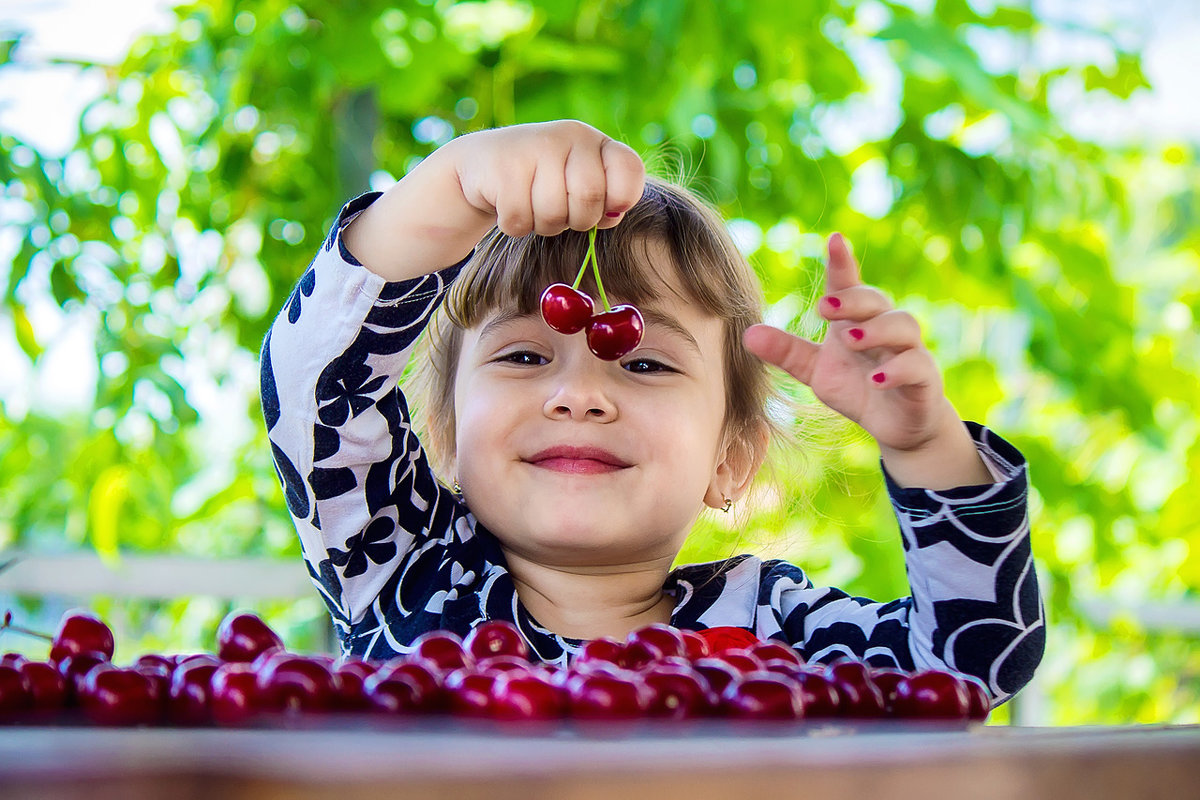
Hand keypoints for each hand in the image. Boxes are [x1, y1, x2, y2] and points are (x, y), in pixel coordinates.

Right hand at [452, 120, 645, 236]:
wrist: (481, 166)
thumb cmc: (540, 184)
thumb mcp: (577, 186)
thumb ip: (603, 199)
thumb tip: (613, 214)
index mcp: (595, 142)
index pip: (629, 169)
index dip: (623, 198)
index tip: (606, 208)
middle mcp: (569, 136)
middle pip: (590, 197)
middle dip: (577, 220)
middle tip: (562, 214)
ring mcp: (535, 147)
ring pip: (553, 213)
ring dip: (543, 225)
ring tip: (533, 208)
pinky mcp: (504, 166)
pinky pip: (520, 219)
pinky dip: (515, 225)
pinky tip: (509, 206)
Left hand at [744, 234, 988, 486]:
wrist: (898, 427)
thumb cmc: (858, 388)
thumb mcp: (815, 371)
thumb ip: (787, 352)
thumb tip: (747, 333)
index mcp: (856, 321)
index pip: (848, 285)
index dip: (842, 262)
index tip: (834, 239)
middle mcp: (885, 329)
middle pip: (877, 300)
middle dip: (853, 299)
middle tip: (824, 307)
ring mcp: (909, 352)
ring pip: (903, 326)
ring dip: (876, 329)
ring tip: (849, 339)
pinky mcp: (925, 380)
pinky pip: (917, 366)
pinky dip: (898, 370)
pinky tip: (876, 380)